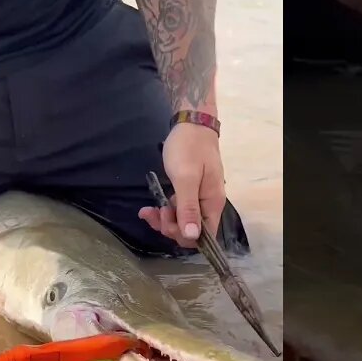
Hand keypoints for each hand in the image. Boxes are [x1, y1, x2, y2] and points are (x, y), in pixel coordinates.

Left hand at [138, 122, 226, 248]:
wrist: (191, 123)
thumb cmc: (189, 148)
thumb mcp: (186, 178)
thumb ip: (188, 208)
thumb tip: (192, 236)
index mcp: (212, 204)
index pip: (204, 236)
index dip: (183, 236)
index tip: (167, 221)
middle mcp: (209, 205)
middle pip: (191, 231)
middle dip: (170, 227)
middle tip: (156, 212)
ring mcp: (199, 198)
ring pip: (182, 221)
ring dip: (164, 220)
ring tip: (148, 210)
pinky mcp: (189, 192)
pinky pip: (178, 210)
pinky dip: (164, 211)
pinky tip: (150, 207)